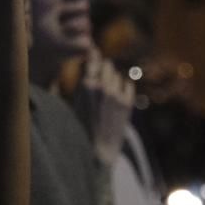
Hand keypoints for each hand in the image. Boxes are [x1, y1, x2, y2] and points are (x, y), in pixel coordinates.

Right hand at [71, 47, 134, 166]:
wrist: (98, 151)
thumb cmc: (82, 126)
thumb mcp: (75, 101)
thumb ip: (82, 80)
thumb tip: (89, 60)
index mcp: (86, 85)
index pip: (92, 59)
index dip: (93, 55)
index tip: (93, 53)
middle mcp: (103, 87)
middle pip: (107, 64)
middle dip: (103, 68)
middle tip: (100, 76)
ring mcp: (117, 95)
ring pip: (117, 75)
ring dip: (112, 79)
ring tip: (106, 92)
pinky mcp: (128, 104)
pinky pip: (128, 85)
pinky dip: (123, 87)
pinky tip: (117, 96)